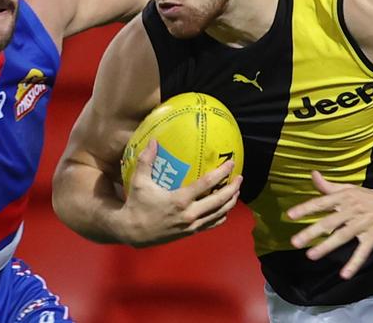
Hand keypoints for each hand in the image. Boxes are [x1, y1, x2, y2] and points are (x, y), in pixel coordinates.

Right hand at [119, 140, 241, 246]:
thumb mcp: (139, 181)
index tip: (231, 163)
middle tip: (239, 177)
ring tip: (236, 191)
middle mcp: (190, 213)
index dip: (221, 172)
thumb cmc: (136, 205)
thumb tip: (153, 141)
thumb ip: (147, 160)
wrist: (133, 232)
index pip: (207, 184)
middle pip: (220, 201)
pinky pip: (212, 224)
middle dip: (233, 188)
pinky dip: (221, 216)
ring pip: (219, 214)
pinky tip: (224, 210)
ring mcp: (192, 225)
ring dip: (230, 202)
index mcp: (180, 199)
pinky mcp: (190, 232)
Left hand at [288, 171, 372, 279]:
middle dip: (311, 232)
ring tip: (311, 255)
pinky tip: (344, 274)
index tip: (290, 216)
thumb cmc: (370, 197)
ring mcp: (363, 224)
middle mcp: (352, 210)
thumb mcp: (349, 189)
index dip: (305, 209)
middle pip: (329, 222)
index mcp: (344, 198)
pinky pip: (363, 252)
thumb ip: (328, 186)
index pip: (321, 203)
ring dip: (326, 246)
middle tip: (296, 241)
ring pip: (342, 236)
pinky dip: (354, 263)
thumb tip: (313, 175)